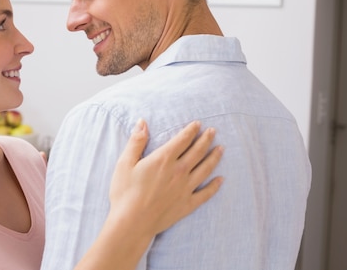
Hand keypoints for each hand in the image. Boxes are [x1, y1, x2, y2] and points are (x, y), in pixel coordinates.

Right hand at [109, 119, 222, 234]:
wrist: (131, 223)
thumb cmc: (125, 193)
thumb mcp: (125, 163)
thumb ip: (136, 142)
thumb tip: (142, 123)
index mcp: (163, 159)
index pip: (182, 140)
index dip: (191, 130)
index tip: (198, 124)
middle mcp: (178, 171)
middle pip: (197, 152)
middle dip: (206, 139)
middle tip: (213, 131)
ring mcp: (185, 188)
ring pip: (205, 169)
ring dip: (214, 158)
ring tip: (221, 149)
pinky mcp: (187, 204)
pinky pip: (205, 193)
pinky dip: (214, 186)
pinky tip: (221, 180)